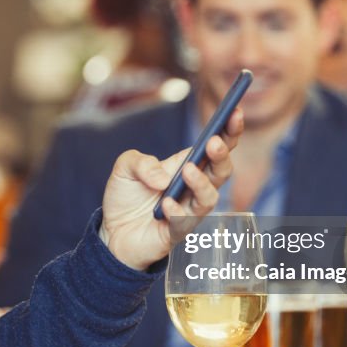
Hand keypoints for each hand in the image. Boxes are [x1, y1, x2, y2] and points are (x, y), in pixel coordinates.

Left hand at [99, 108, 242, 270]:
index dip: (229, 130)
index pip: (215, 147)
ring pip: (209, 198)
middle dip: (222, 155)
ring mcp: (188, 211)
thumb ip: (140, 162)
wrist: (112, 234)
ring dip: (201, 183)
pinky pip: (184, 223)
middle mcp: (193, 188)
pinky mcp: (176, 233)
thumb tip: (163, 177)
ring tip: (188, 171)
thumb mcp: (124, 168)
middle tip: (214, 143)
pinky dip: (177, 212)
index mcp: (186, 166)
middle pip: (221, 171)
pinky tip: (165, 204)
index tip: (235, 112)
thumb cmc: (125, 197)